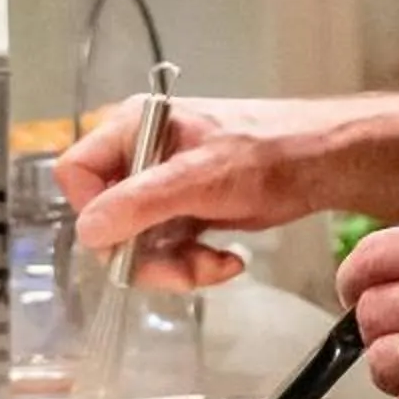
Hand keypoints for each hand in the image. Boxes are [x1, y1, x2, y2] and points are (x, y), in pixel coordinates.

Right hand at [58, 94, 342, 289]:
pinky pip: (167, 250)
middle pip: (107, 219)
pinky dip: (193, 264)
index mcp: (131, 129)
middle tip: (184, 269)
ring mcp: (162, 187)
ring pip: (137, 243)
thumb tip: (87, 231)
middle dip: (145, 254)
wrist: (321, 164)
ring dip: (174, 265)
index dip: (93, 211)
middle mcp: (139, 157)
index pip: (77, 172)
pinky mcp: (184, 212)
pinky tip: (228, 260)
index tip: (126, 239)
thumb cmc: (265, 153)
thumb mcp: (201, 177)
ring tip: (216, 264)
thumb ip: (141, 203)